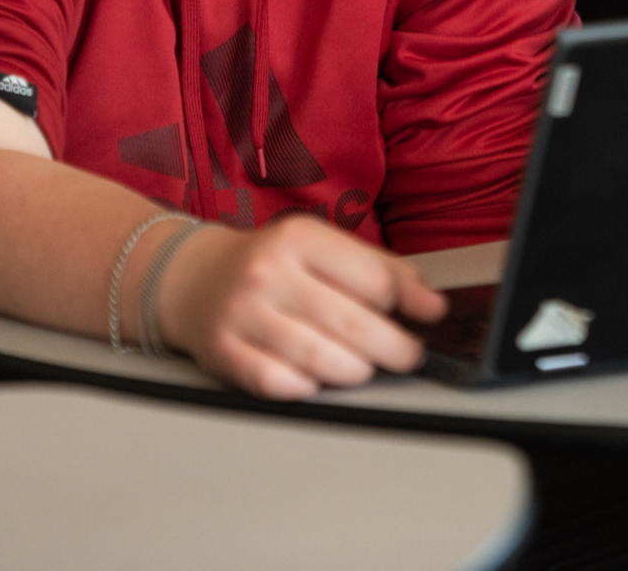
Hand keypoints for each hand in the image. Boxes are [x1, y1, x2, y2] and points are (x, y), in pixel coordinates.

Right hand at [155, 214, 446, 399]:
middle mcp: (268, 272)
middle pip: (352, 323)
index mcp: (299, 238)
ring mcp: (242, 315)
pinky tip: (317, 379)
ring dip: (355, 371)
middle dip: (394, 347)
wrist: (196, 279)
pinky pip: (279, 384)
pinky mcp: (224, 353)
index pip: (373, 279)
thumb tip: (431, 302)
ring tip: (364, 366)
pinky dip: (307, 388)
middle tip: (407, 354)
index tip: (425, 316)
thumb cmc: (274, 265)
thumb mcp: (323, 248)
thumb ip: (381, 269)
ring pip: (319, 359)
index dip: (407, 303)